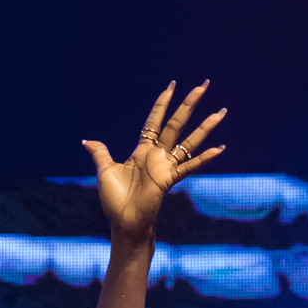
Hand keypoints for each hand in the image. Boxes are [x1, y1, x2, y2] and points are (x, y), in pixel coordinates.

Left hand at [85, 82, 226, 242]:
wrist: (122, 223)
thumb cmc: (114, 200)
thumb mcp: (105, 172)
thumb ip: (100, 154)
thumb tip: (86, 141)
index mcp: (142, 150)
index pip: (155, 121)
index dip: (162, 104)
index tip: (171, 86)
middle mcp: (157, 155)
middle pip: (177, 124)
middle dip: (189, 104)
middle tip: (204, 84)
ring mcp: (165, 166)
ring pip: (189, 141)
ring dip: (206, 127)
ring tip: (221, 112)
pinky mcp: (169, 179)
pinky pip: (190, 167)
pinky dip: (205, 158)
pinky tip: (220, 148)